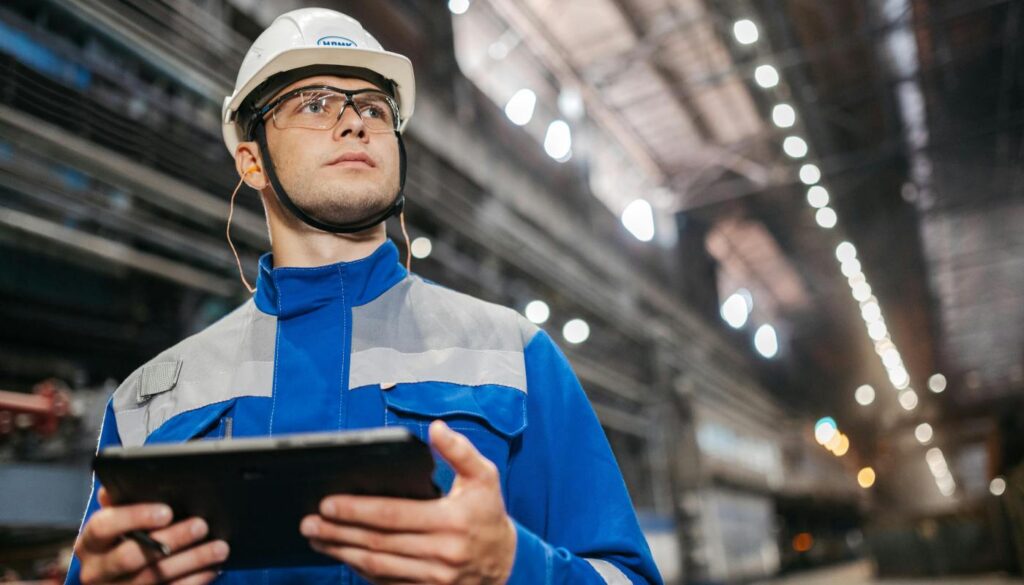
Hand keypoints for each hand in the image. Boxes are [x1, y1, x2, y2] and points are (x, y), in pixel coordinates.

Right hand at [75, 487, 229, 583]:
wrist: (115, 581)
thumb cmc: (123, 538)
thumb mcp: (119, 520)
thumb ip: (124, 501)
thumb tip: (134, 482)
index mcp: (90, 542)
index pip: (104, 526)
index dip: (135, 517)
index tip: (167, 511)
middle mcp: (97, 570)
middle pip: (132, 556)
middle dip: (171, 539)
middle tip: (201, 525)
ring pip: (153, 578)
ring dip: (191, 561)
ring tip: (219, 547)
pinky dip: (193, 580)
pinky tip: (211, 568)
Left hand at [301, 420, 516, 583]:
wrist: (505, 563)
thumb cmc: (487, 514)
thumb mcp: (484, 477)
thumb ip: (460, 451)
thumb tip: (436, 428)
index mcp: (451, 522)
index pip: (393, 515)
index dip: (357, 510)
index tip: (328, 503)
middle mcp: (441, 554)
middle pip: (378, 543)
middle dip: (338, 532)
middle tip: (309, 523)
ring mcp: (432, 579)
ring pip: (376, 566)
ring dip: (342, 553)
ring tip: (316, 539)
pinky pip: (385, 583)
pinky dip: (359, 570)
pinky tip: (342, 555)